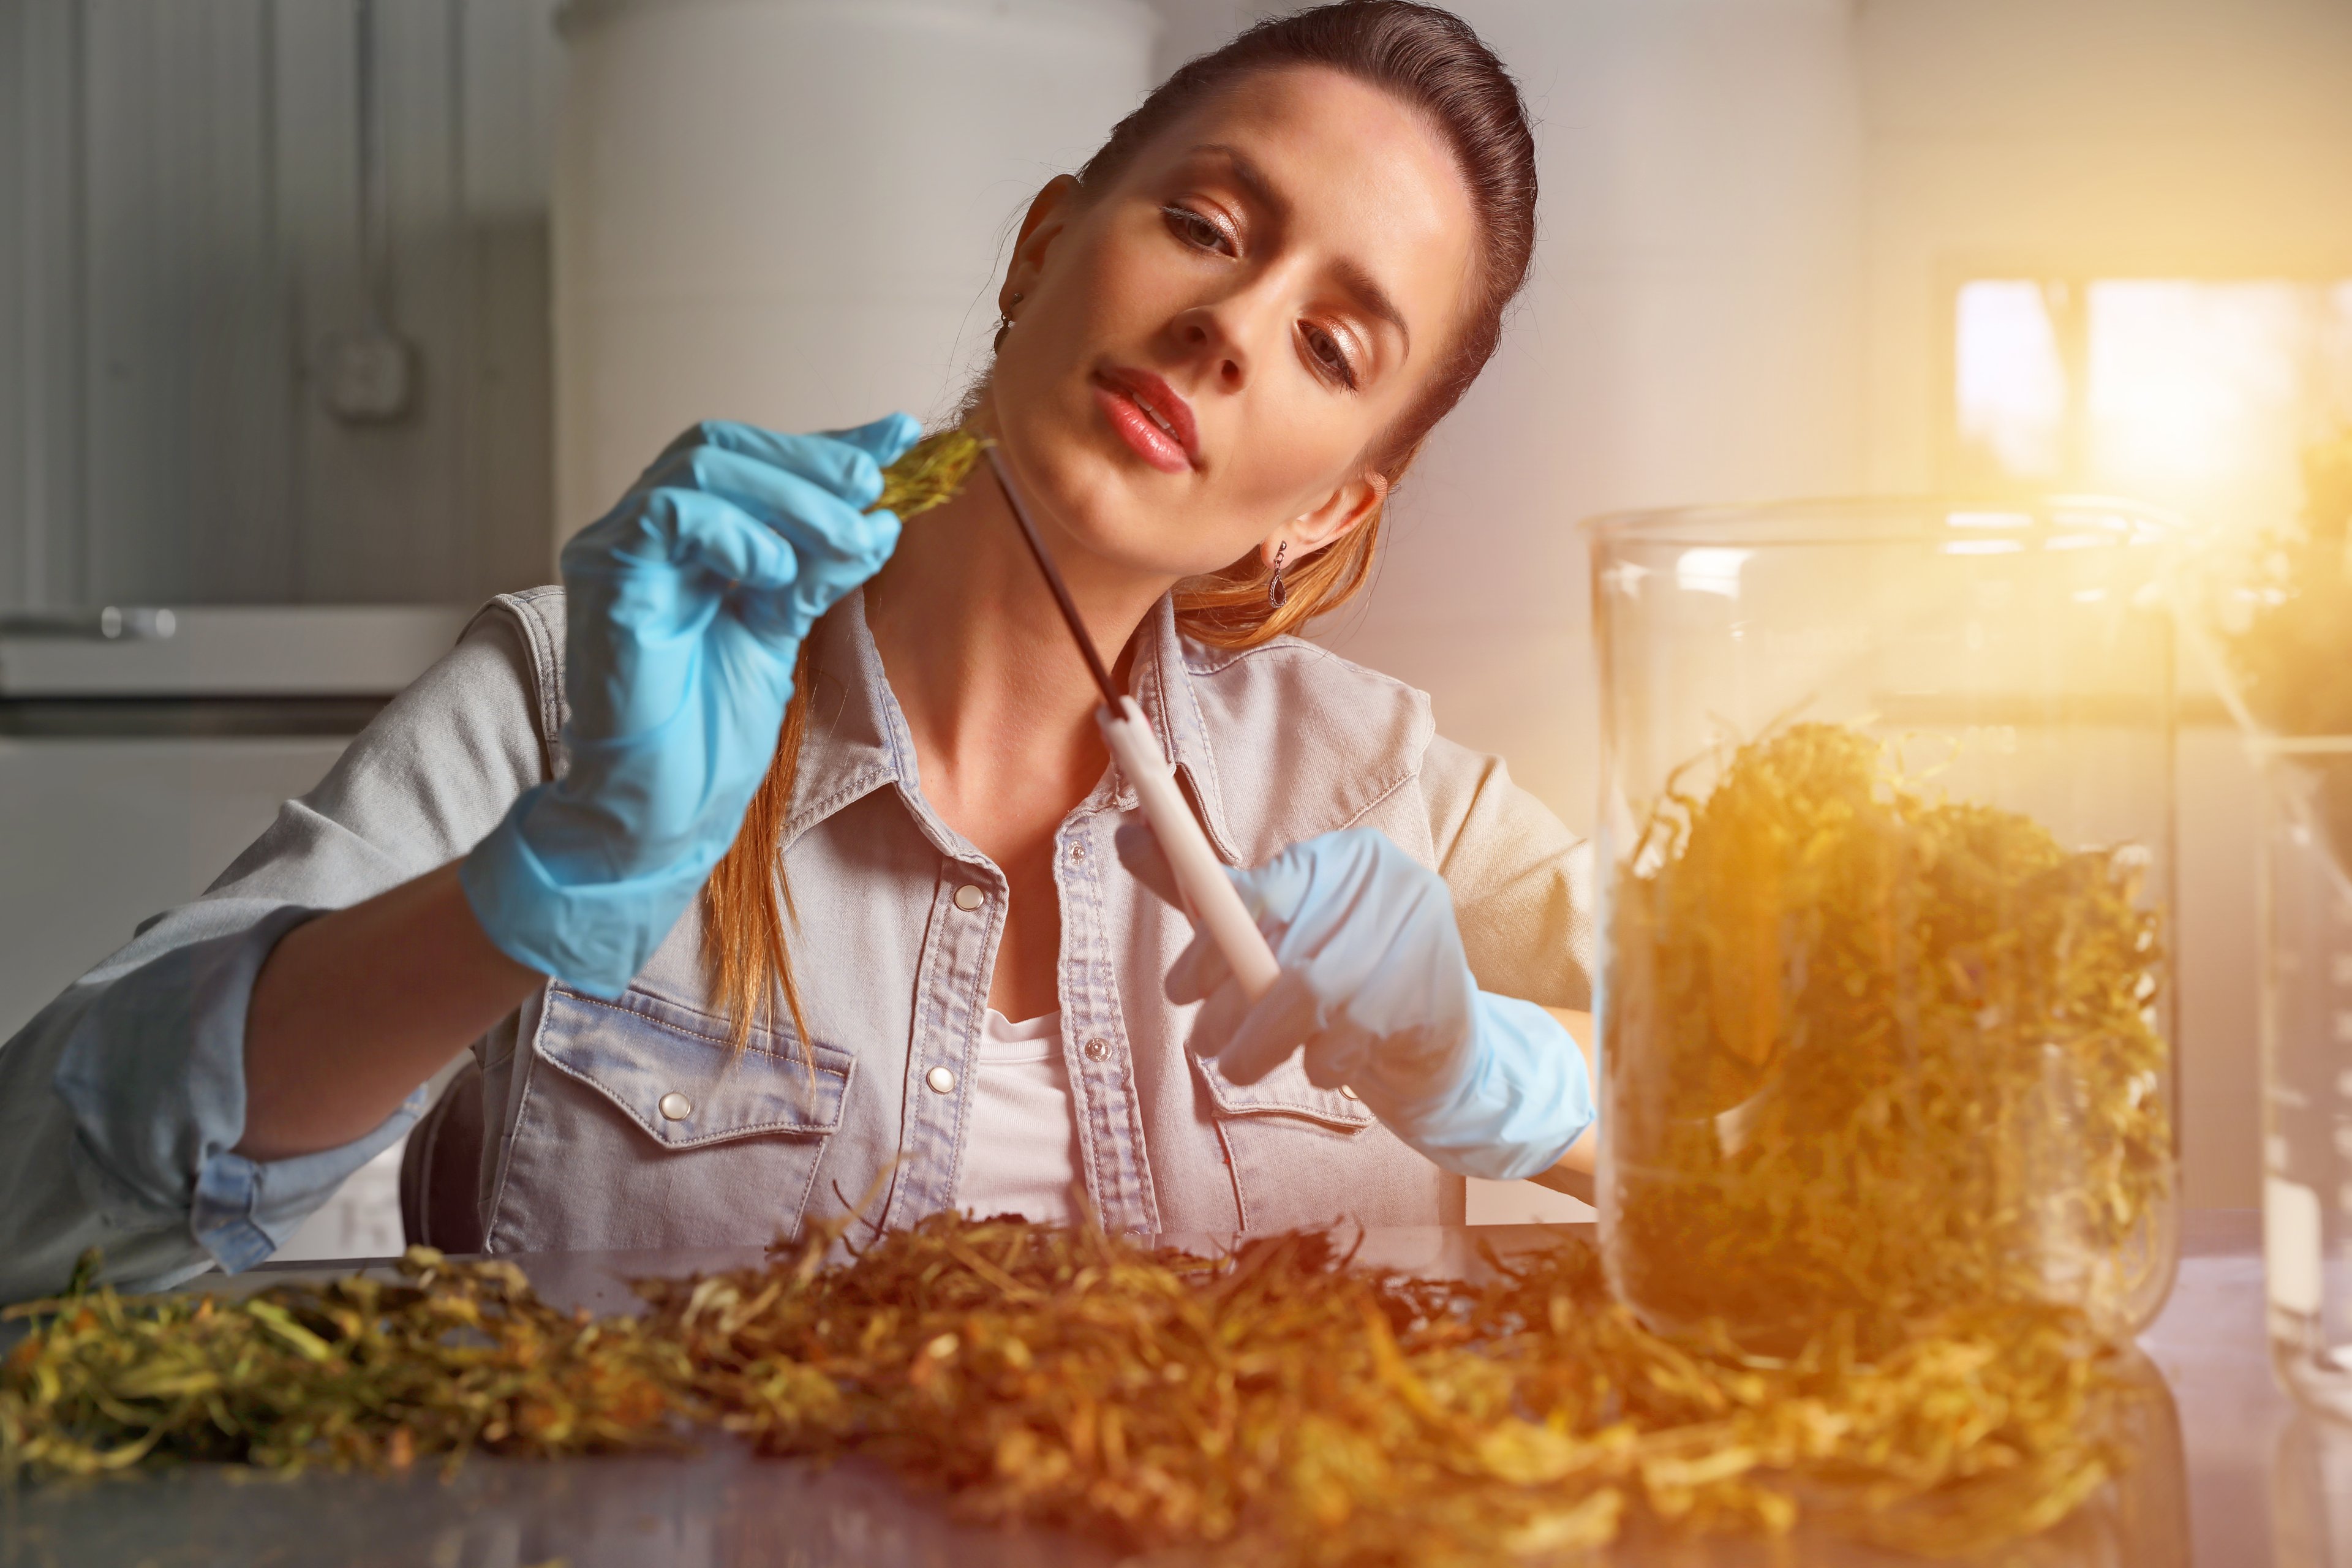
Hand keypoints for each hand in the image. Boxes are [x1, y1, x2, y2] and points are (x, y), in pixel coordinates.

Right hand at [462, 414, 920, 994]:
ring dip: (791, 496)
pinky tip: (777, 571)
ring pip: (702, 467)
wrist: (666, 805)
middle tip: (874, 492)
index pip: (754, 458)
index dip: (826, 446)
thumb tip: (880, 508)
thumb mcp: (786, 623)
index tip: (899, 438)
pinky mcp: (606, 577)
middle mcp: (646, 531)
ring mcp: (619, 548)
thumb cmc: (710, 728)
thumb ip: (822, 561)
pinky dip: (736, 531)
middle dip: (811, 463)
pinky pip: (668, 516)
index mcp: (688, 536)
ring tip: (845, 541)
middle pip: (725, 446)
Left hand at [1118, 823, 1594, 1180]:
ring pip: (1313, 996)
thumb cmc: (1336, 980)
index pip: (1260, 893)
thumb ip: (1205, 892)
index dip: (1208, 946)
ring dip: (1262, 1044)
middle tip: (1202, 1045)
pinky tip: (1319, 1064)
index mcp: (1343, 854)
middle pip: (1284, 948)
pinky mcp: (1437, 991)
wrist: (1434, 1045)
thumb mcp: (1268, 932)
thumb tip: (1124, 837)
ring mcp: (1419, 935)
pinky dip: (1320, 1062)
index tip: (1177, 992)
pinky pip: (1352, 1036)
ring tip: (1240, 1066)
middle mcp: (1388, 880)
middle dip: (1228, 1007)